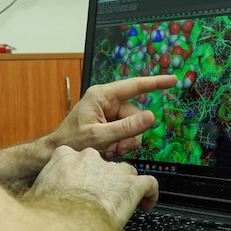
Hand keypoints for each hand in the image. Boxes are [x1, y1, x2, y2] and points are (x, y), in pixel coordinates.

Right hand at [26, 145, 160, 227]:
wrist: (64, 223)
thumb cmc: (48, 211)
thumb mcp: (35, 192)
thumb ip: (40, 187)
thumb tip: (34, 199)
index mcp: (64, 156)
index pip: (75, 158)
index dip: (80, 174)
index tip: (81, 185)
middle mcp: (89, 158)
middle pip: (102, 164)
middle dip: (103, 180)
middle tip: (100, 199)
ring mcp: (111, 169)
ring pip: (126, 172)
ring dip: (125, 186)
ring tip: (123, 203)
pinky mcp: (131, 184)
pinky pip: (149, 184)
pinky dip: (150, 194)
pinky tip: (146, 204)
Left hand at [49, 75, 177, 158]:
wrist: (57, 151)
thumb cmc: (71, 141)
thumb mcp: (100, 137)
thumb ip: (126, 127)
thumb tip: (151, 117)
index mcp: (102, 96)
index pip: (134, 86)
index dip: (155, 83)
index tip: (172, 80)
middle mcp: (106, 101)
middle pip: (135, 114)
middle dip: (130, 135)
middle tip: (117, 149)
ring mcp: (108, 112)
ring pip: (133, 126)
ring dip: (125, 142)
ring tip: (109, 151)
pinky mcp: (108, 122)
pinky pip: (126, 132)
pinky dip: (120, 144)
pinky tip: (108, 151)